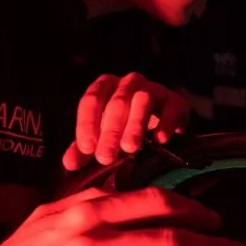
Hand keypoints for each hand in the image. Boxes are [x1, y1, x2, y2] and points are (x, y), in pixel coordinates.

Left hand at [64, 72, 189, 170]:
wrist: (160, 126)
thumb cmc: (123, 130)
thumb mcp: (101, 138)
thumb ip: (84, 149)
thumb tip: (69, 163)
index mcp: (105, 86)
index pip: (92, 100)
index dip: (87, 124)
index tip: (86, 148)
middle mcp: (128, 82)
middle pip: (116, 103)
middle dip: (110, 131)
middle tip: (105, 157)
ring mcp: (154, 89)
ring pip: (142, 101)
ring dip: (135, 126)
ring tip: (130, 148)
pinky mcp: (175, 101)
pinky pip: (171, 108)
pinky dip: (165, 123)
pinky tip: (160, 140)